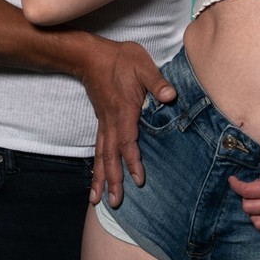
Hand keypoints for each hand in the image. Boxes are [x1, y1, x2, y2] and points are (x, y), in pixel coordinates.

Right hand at [73, 37, 175, 207]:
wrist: (89, 55)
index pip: (127, 141)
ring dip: (101, 178)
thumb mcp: (141, 64)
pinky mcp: (101, 122)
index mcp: (124, 110)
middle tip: (115, 203)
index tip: (139, 179)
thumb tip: (171, 96)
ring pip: (101, 155)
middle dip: (113, 180)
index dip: (133, 161)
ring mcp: (104, 123)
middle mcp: (111, 121)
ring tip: (98, 200)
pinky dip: (97, 167)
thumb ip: (156, 81)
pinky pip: (98, 149)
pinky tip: (96, 180)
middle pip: (110, 156)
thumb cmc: (119, 59)